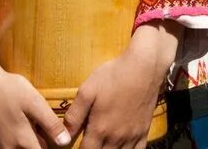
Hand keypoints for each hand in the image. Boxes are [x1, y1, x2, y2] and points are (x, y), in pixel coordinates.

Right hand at [0, 32, 70, 148]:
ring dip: (28, 143)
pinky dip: (17, 142)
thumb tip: (65, 142)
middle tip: (43, 127)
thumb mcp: (35, 103)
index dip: (51, 146)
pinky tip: (21, 127)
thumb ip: (50, 124)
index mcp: (22, 142)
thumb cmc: (10, 90)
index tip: (53, 137)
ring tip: (33, 127)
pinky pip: (7, 148)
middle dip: (40, 144)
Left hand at [64, 22, 177, 148]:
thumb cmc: (114, 75)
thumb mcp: (88, 91)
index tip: (75, 148)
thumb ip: (74, 115)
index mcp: (100, 129)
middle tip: (90, 145)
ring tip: (103, 148)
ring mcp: (132, 136)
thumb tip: (62, 137)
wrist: (145, 66)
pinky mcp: (144, 130)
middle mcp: (116, 138)